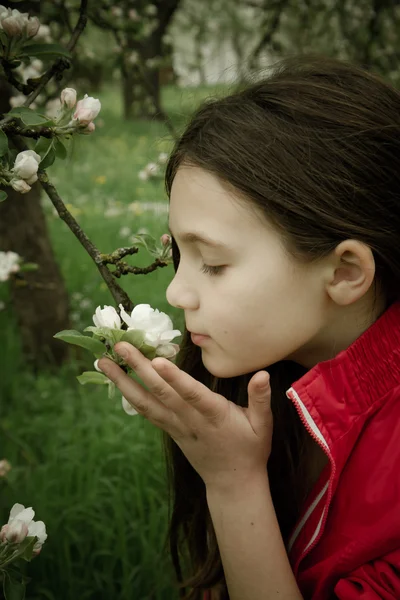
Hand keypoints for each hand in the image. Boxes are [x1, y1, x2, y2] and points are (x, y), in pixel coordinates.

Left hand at [98, 342, 272, 491]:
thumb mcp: (263, 425)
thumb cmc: (250, 449)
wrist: (232, 482)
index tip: (158, 361)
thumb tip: (262, 373)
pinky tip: (115, 380)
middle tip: (121, 345)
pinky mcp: (170, 430)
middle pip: (161, 393)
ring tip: (104, 361)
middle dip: (139, 368)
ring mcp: (176, 426)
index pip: (192, 395)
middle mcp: (190, 420)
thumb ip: (260, 398)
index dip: (175, 379)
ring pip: (146, 402)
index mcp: (214, 416)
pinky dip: (129, 395)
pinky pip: (146, 412)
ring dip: (123, 381)